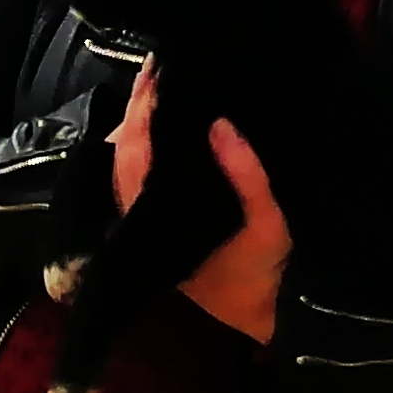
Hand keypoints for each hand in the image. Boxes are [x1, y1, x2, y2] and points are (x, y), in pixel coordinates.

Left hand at [104, 62, 288, 344]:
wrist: (258, 323)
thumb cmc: (259, 275)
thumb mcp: (265, 223)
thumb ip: (246, 173)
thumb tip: (220, 122)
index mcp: (163, 211)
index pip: (138, 147)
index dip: (143, 106)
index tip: (158, 69)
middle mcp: (147, 215)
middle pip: (126, 151)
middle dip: (138, 109)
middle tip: (159, 69)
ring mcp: (151, 222)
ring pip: (130, 165)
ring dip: (141, 128)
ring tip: (162, 89)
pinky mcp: (163, 228)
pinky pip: (144, 178)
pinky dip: (149, 149)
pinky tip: (168, 130)